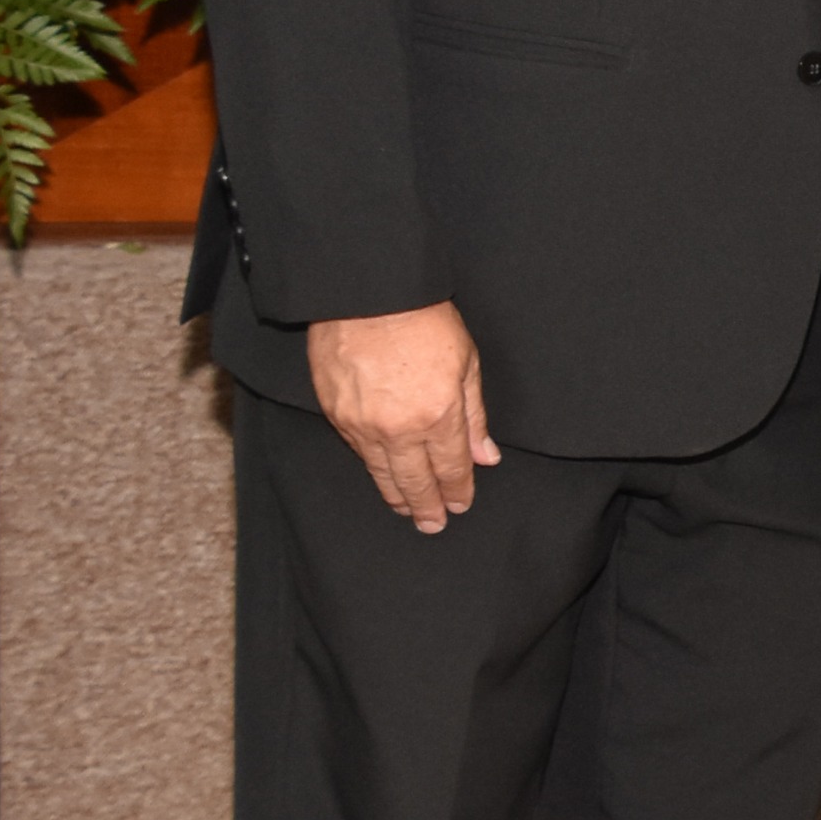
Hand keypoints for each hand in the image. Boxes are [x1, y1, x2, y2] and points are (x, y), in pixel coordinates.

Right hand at [306, 301, 495, 531]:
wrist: (368, 295)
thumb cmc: (423, 320)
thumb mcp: (466, 363)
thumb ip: (474, 416)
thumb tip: (485, 456)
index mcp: (438, 415)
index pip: (450, 468)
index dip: (457, 490)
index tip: (461, 504)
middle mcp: (399, 429)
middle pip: (415, 481)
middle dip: (426, 506)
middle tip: (433, 524)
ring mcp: (362, 425)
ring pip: (382, 473)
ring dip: (397, 496)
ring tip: (407, 510)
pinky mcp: (335, 415)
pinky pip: (357, 452)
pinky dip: (372, 468)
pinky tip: (382, 476)